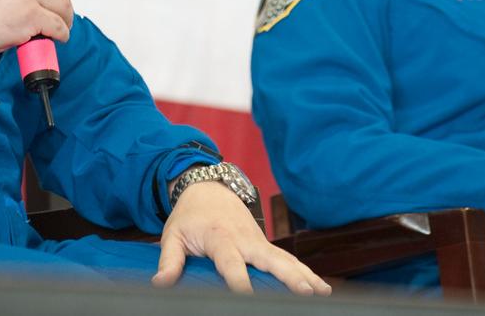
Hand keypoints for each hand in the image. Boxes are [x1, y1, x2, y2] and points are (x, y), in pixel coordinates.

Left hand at [151, 180, 331, 295]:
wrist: (208, 187)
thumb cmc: (189, 215)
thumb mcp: (173, 234)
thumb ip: (169, 260)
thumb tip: (160, 284)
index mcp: (220, 237)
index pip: (231, 263)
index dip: (239, 281)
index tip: (247, 296)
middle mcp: (245, 239)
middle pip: (271, 260)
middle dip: (289, 277)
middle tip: (307, 293)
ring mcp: (259, 241)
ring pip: (286, 260)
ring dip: (305, 275)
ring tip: (323, 293)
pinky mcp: (265, 245)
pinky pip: (288, 259)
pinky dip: (306, 271)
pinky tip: (323, 287)